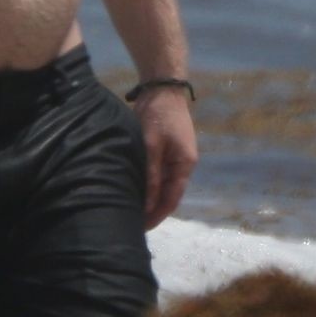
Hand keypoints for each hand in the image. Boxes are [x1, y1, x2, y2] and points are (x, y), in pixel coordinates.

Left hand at [136, 86, 197, 228]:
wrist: (162, 88)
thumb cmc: (159, 116)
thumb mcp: (152, 146)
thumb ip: (151, 175)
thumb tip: (147, 204)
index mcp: (185, 165)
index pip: (172, 199)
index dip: (157, 215)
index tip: (141, 229)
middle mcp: (183, 165)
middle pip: (168, 194)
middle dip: (152, 210)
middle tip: (131, 223)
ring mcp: (175, 157)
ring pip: (162, 185)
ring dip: (149, 198)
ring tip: (130, 209)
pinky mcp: (165, 150)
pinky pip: (158, 174)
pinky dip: (148, 184)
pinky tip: (133, 190)